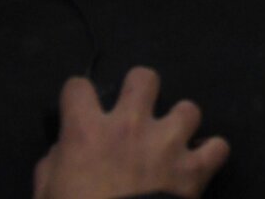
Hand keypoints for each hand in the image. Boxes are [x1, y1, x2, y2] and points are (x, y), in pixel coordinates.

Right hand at [33, 67, 229, 198]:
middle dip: (141, 91)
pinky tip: (201, 162)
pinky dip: (211, 154)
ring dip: (181, 124)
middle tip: (137, 111)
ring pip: (188, 109)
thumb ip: (52, 166)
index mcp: (87, 131)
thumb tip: (61, 152)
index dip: (78, 96)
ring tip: (174, 140)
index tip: (80, 108)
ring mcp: (168, 143)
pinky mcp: (195, 168)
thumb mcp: (46, 194)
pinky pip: (218, 147)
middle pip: (144, 78)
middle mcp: (130, 125)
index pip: (78, 87)